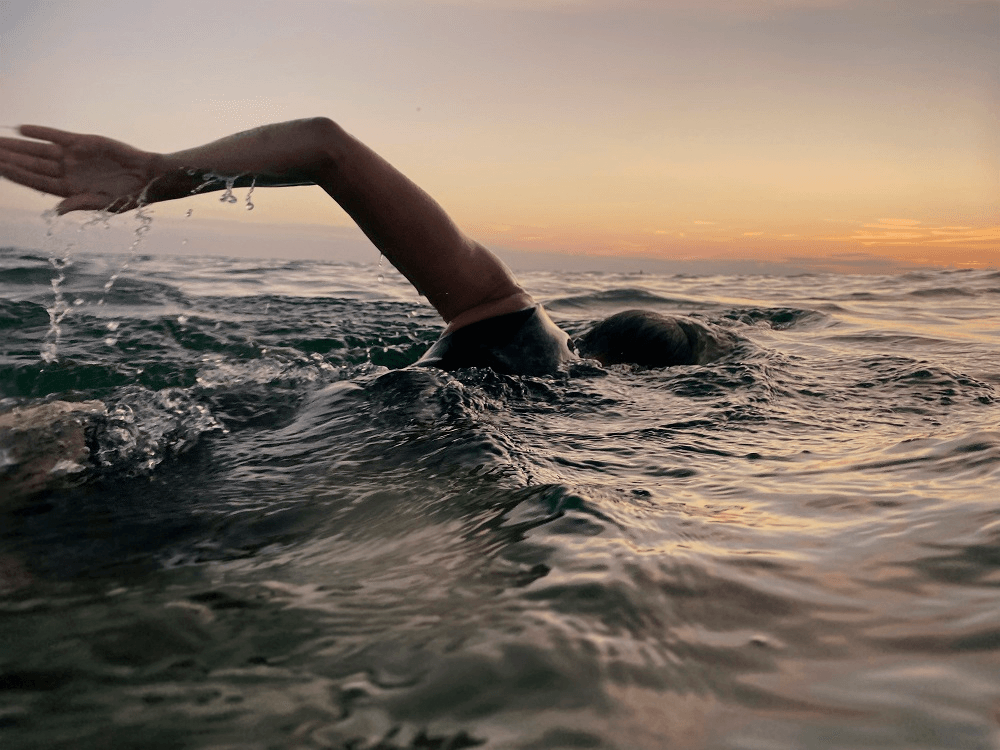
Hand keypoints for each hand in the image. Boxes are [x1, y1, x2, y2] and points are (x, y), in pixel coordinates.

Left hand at [0, 125, 155, 213]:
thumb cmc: (130, 196)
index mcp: (68, 190)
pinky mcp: (83, 142)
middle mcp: (66, 172)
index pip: (35, 181)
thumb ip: (80, 204)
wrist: (149, 176)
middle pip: (31, 164)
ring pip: (38, 149)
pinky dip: (40, 132)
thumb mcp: (105, 205)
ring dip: (17, 145)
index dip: (16, 175)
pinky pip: (56, 135)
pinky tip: (21, 129)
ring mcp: (73, 156)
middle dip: (9, 158)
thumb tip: (57, 211)